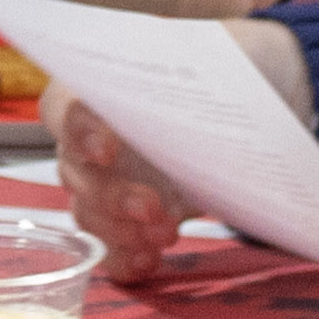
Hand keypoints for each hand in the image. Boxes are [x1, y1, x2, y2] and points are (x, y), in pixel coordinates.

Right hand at [42, 23, 306, 274]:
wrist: (255, 102)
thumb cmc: (227, 69)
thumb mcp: (221, 54)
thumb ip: (206, 65)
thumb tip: (211, 82)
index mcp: (100, 87)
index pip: (63, 107)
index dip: (77, 128)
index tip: (109, 149)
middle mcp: (92, 137)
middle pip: (74, 171)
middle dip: (112, 196)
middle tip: (155, 210)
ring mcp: (107, 181)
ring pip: (87, 212)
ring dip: (120, 231)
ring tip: (166, 236)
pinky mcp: (129, 218)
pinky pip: (108, 246)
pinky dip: (123, 259)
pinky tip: (148, 264)